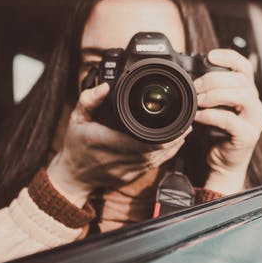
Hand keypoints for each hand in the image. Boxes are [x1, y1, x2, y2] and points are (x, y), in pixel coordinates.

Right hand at [46, 83, 188, 204]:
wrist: (73, 175)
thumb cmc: (76, 144)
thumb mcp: (76, 118)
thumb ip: (89, 100)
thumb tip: (105, 86)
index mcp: (104, 142)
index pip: (140, 141)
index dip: (162, 135)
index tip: (176, 123)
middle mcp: (116, 159)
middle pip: (154, 150)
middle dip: (174, 138)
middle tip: (188, 123)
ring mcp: (124, 171)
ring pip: (156, 160)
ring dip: (173, 146)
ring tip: (185, 131)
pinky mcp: (130, 177)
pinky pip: (152, 167)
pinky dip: (165, 155)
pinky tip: (174, 145)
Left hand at [194, 49, 261, 194]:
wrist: (222, 162)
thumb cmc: (216, 133)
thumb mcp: (212, 107)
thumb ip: (208, 91)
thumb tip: (189, 75)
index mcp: (246, 92)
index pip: (245, 67)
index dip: (229, 57)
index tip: (211, 56)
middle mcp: (254, 103)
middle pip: (241, 79)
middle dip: (215, 79)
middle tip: (196, 86)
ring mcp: (254, 119)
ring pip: (242, 95)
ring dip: (216, 95)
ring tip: (198, 100)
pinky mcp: (248, 135)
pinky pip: (232, 120)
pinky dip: (213, 115)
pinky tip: (200, 116)